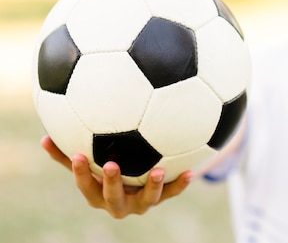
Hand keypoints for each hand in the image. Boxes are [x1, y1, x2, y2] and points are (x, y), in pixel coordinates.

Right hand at [41, 135, 192, 218]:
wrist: (138, 182)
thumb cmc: (108, 167)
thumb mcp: (90, 162)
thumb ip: (68, 153)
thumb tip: (44, 137)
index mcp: (98, 194)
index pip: (86, 187)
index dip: (80, 174)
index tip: (78, 155)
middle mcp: (119, 203)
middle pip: (112, 199)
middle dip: (111, 184)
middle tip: (110, 165)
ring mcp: (141, 203)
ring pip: (147, 200)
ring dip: (151, 186)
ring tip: (157, 171)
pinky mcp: (162, 197)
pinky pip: (172, 193)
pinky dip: (180, 184)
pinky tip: (190, 172)